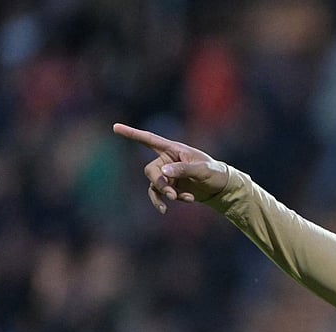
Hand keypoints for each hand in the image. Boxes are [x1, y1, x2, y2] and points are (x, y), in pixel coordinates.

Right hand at [112, 123, 229, 213]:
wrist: (220, 186)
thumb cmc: (214, 172)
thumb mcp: (202, 170)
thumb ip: (183, 169)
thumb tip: (164, 171)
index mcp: (173, 149)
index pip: (150, 139)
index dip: (132, 134)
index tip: (115, 127)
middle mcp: (166, 160)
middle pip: (151, 171)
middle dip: (159, 183)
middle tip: (172, 194)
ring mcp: (167, 174)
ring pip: (154, 185)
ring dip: (164, 193)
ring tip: (179, 199)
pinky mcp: (170, 186)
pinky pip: (162, 194)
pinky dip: (172, 199)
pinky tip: (188, 200)